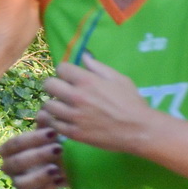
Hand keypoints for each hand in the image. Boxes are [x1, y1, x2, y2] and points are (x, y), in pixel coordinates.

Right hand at [0, 127, 66, 188]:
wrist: (68, 162)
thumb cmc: (53, 143)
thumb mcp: (52, 134)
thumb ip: (47, 125)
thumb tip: (44, 113)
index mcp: (10, 150)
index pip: (13, 145)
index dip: (31, 139)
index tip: (53, 132)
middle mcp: (10, 167)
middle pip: (15, 164)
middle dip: (37, 156)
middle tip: (59, 148)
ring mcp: (19, 182)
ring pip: (21, 183)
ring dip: (39, 176)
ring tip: (57, 168)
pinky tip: (60, 180)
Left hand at [40, 54, 160, 153]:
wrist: (139, 130)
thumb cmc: (132, 103)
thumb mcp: (120, 80)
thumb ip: (99, 67)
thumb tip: (84, 56)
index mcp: (88, 81)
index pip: (61, 68)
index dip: (66, 71)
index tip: (71, 77)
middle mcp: (77, 97)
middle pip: (49, 85)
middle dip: (55, 85)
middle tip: (64, 91)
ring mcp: (73, 116)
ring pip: (48, 105)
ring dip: (55, 104)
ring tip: (64, 107)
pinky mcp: (73, 132)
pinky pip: (53, 124)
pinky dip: (56, 121)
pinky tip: (66, 120)